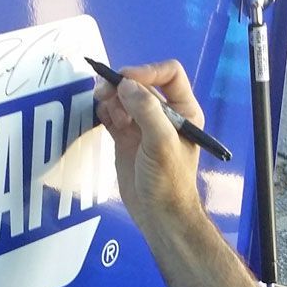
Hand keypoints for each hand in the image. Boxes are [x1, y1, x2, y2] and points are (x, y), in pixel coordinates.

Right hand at [92, 59, 203, 224]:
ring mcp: (143, 125)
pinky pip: (112, 114)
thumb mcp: (161, 143)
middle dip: (123, 85)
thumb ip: (146, 111)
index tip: (127, 80)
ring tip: (103, 105)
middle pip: (141, 84)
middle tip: (104, 91)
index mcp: (184, 111)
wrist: (157, 214)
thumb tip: (125, 85)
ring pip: (124, 97)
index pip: (169, 75)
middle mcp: (164, 114)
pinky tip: (102, 116)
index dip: (148, 72)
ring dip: (111, 96)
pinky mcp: (125, 137)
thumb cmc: (168, 181)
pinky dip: (105, 110)